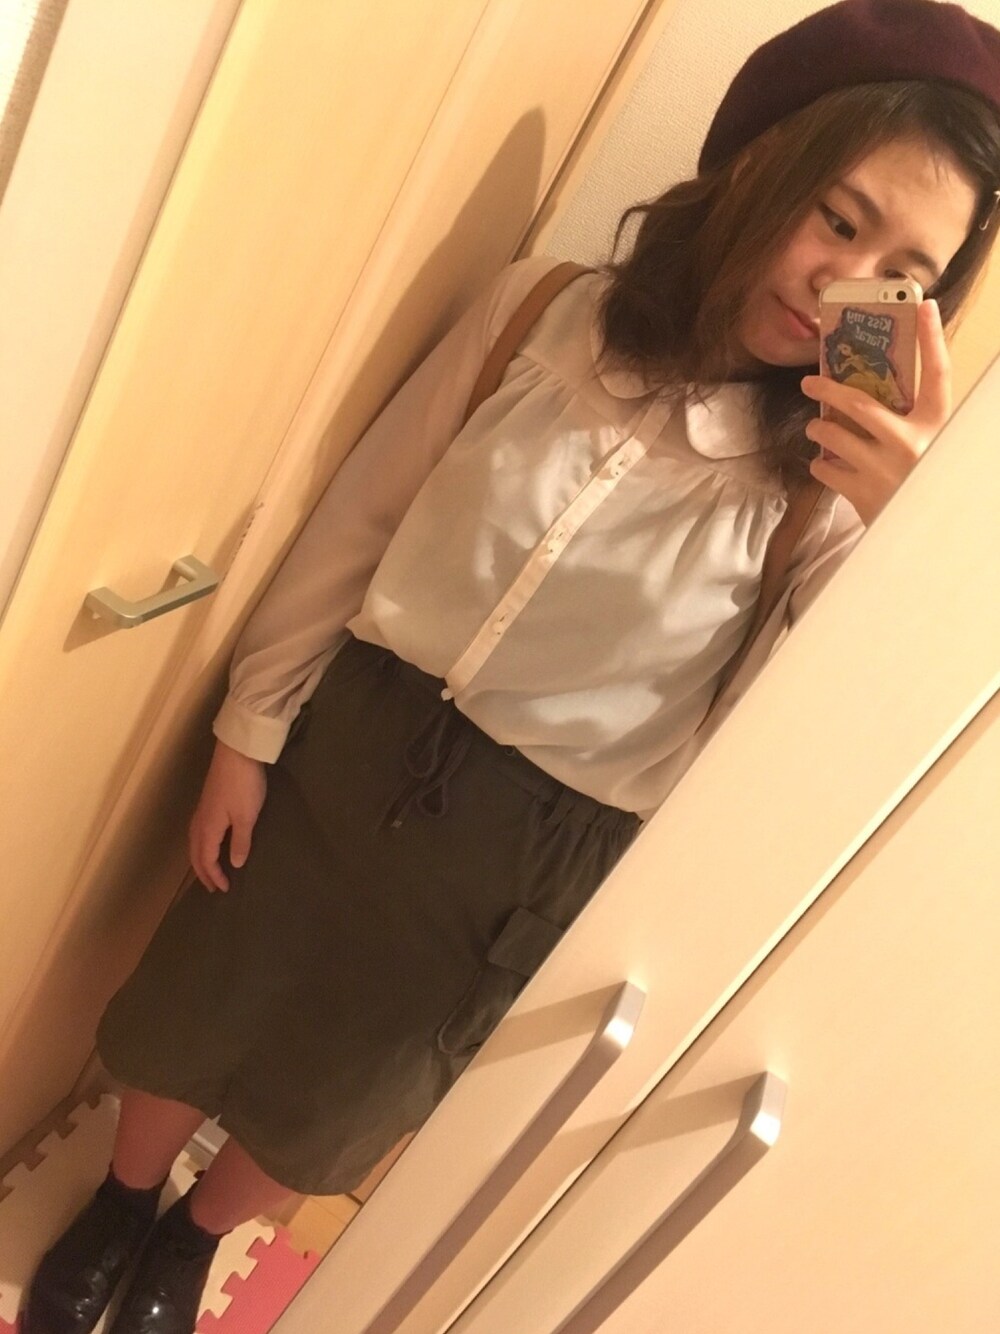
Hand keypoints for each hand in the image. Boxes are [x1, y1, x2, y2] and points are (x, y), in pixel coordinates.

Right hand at [189, 740, 266, 891]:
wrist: (237, 752)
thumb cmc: (243, 786)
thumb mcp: (246, 817)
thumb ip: (241, 842)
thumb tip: (235, 864)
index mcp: (207, 828)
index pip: (207, 860)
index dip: (215, 876)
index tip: (225, 889)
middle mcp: (200, 821)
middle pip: (196, 853)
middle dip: (203, 872)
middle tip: (213, 887)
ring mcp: (202, 810)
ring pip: (196, 842)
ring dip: (201, 859)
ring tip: (209, 870)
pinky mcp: (209, 801)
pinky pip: (200, 832)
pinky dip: (203, 845)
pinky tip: (211, 843)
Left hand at [800, 298, 951, 526]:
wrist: (919, 534)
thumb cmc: (918, 479)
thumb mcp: (926, 443)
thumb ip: (909, 417)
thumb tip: (874, 385)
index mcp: (935, 424)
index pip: (939, 372)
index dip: (932, 337)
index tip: (924, 306)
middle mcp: (912, 443)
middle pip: (859, 403)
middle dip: (827, 389)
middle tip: (808, 383)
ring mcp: (885, 469)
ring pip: (834, 436)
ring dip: (818, 430)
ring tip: (816, 430)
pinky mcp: (862, 493)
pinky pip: (825, 469)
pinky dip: (820, 465)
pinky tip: (825, 464)